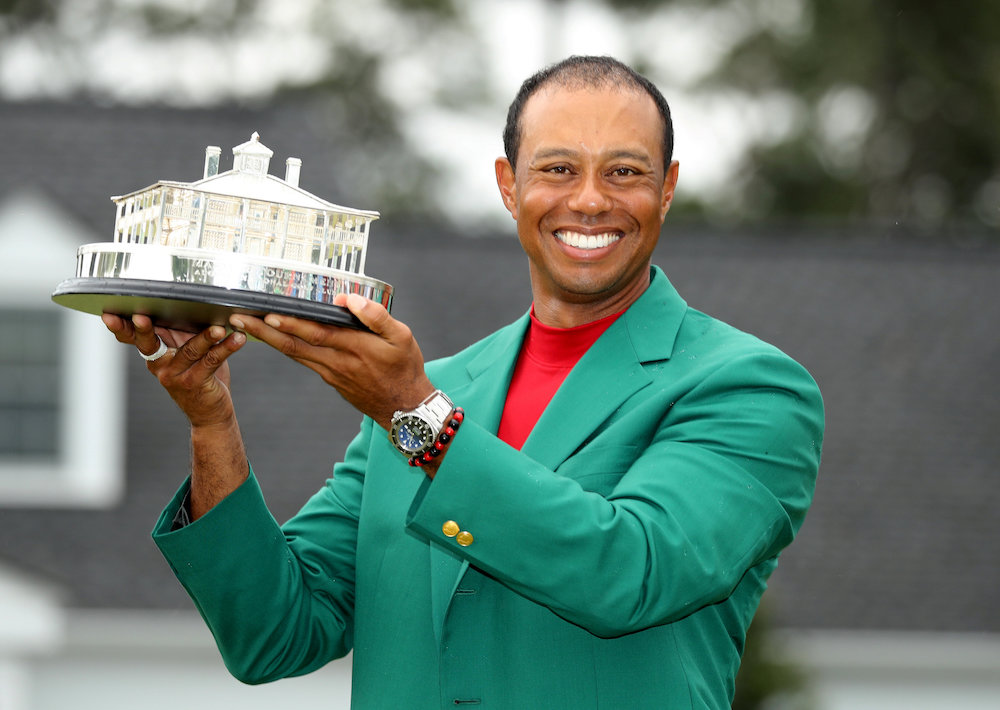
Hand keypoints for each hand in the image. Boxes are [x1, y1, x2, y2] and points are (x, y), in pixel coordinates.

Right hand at [101, 313, 246, 427]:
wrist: (211, 413)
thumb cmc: (200, 376)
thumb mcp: (186, 352)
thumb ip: (183, 334)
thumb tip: (190, 303)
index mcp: (155, 354)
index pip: (133, 338)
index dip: (121, 327)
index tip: (108, 314)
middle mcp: (160, 365)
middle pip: (149, 343)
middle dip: (144, 329)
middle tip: (142, 317)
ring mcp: (176, 376)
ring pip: (189, 350)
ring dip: (206, 336)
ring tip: (219, 326)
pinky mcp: (196, 383)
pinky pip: (211, 361)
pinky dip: (226, 348)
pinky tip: (238, 338)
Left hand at [230, 293, 433, 429]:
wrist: (405, 408)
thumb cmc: (405, 369)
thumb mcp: (402, 338)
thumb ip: (376, 317)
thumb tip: (348, 299)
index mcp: (354, 348)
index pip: (315, 333)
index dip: (290, 324)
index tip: (266, 314)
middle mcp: (336, 362)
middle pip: (294, 345)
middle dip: (263, 331)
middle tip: (237, 318)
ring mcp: (330, 373)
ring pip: (294, 354)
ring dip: (268, 339)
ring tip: (245, 324)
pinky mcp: (330, 378)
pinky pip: (303, 360)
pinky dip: (285, 348)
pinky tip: (273, 338)